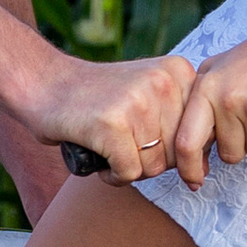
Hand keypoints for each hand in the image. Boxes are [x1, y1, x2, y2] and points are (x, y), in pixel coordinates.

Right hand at [31, 51, 196, 183]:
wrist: (44, 83)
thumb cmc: (97, 97)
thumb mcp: (148, 90)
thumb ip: (177, 118)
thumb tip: (201, 170)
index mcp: (178, 71)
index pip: (199, 132)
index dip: (173, 147)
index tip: (149, 140)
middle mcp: (163, 82)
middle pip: (179, 153)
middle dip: (152, 161)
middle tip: (125, 146)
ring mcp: (139, 102)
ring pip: (155, 167)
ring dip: (131, 169)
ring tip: (110, 150)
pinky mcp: (113, 124)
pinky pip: (129, 173)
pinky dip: (113, 175)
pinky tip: (100, 159)